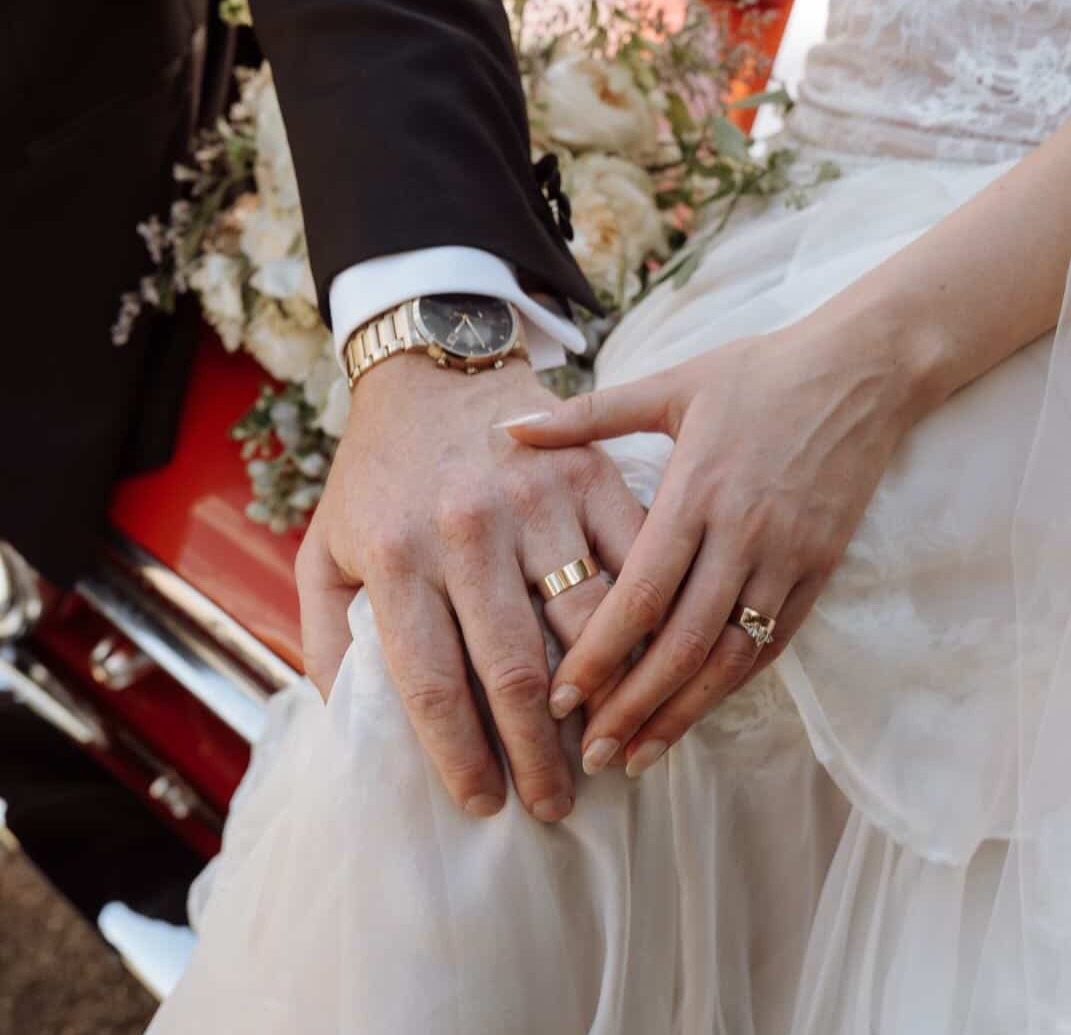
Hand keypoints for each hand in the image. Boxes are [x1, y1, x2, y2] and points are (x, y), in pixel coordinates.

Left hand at [295, 355, 643, 820]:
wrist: (435, 367)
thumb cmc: (378, 471)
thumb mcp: (324, 547)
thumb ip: (328, 636)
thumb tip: (350, 726)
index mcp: (396, 555)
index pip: (431, 682)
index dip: (460, 757)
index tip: (482, 804)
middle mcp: (468, 531)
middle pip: (514, 670)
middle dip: (538, 755)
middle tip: (554, 803)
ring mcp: (537, 501)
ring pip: (586, 624)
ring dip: (601, 700)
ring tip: (602, 749)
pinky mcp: (590, 475)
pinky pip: (631, 562)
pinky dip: (643, 619)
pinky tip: (643, 663)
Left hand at [509, 308, 928, 776]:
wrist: (864, 370)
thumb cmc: (758, 372)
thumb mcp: (670, 383)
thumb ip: (588, 415)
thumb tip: (509, 426)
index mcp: (696, 489)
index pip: (640, 592)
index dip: (599, 653)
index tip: (560, 699)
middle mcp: (742, 532)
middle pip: (682, 641)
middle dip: (633, 705)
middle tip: (590, 755)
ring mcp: (786, 556)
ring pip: (731, 655)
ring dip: (683, 711)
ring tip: (639, 755)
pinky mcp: (820, 568)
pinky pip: (775, 640)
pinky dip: (735, 683)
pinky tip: (699, 711)